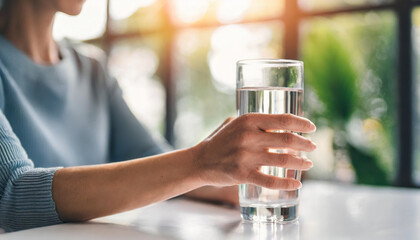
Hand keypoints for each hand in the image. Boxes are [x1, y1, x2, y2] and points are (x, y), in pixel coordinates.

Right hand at [191, 114, 315, 189]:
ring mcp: (246, 156)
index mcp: (248, 120)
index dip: (302, 123)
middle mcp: (249, 136)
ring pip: (283, 160)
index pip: (283, 120)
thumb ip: (256, 123)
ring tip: (308, 164)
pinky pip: (271, 180)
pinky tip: (297, 184)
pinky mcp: (243, 174)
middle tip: (313, 147)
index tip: (312, 128)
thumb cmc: (220, 141)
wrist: (200, 161)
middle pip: (287, 139)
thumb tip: (280, 124)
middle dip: (305, 144)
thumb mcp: (235, 123)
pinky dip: (287, 183)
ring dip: (301, 163)